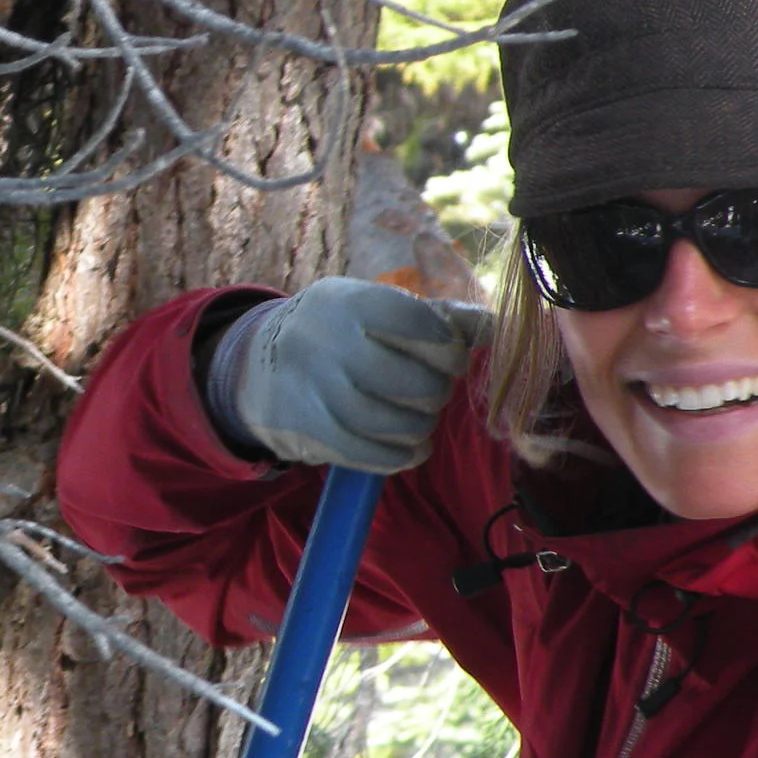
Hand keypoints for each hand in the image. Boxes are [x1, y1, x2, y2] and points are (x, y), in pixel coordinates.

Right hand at [220, 279, 488, 471]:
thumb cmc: (341, 333)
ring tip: (418, 418)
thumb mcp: (379, 310)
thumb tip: (499, 328)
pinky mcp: (305, 429)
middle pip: (412, 382)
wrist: (258, 364)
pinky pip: (368, 454)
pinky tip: (412, 448)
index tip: (451, 358)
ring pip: (392, 422)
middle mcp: (327, 341)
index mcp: (350, 301)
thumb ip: (441, 318)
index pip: (419, 324)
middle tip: (433, 391)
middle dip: (436, 392)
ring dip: (419, 426)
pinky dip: (400, 456)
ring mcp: (313, 388)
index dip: (449, 349)